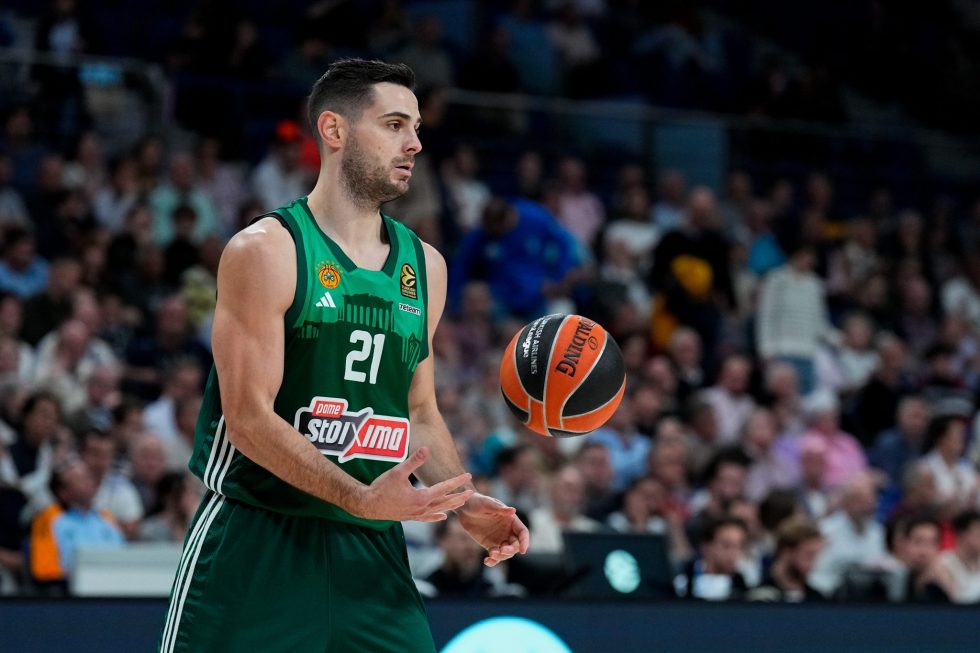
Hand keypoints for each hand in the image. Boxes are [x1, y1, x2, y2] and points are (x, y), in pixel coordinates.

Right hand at [354, 447, 473, 521]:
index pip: (444, 487)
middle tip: (471, 491)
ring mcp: (416, 514)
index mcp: (422, 497)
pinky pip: (427, 518)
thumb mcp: (397, 471)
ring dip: (451, 505)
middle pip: (445, 501)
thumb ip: (413, 461)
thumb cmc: (381, 488)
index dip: (457, 481)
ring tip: (461, 502)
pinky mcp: (409, 517)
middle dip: (459, 496)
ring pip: (439, 510)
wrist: (367, 505)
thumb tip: (426, 449)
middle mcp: (422, 508)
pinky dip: (437, 517)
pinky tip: (442, 516)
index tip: (468, 475)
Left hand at [457, 493, 529, 566]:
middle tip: (502, 550)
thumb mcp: (488, 504)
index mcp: (511, 520)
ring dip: (501, 556)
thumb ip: (500, 509)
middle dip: (511, 550)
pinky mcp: (489, 545)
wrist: (464, 507)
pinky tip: (486, 561)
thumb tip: (513, 510)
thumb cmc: (478, 501)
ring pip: (505, 553)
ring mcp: (499, 539)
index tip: (522, 551)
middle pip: (515, 545)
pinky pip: (494, 556)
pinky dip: (492, 561)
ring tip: (491, 555)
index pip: (523, 532)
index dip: (525, 542)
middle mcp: (507, 530)